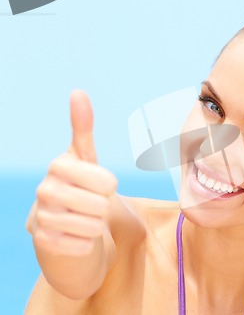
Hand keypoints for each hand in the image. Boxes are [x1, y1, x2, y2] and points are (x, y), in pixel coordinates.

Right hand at [26, 90, 116, 256]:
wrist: (63, 226)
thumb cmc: (80, 187)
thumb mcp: (85, 158)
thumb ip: (83, 128)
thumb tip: (78, 91)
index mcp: (58, 165)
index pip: (107, 181)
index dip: (109, 187)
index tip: (100, 185)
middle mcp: (44, 189)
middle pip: (101, 205)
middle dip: (103, 209)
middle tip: (92, 206)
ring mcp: (40, 217)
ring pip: (93, 227)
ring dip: (95, 227)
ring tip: (84, 220)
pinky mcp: (43, 243)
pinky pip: (83, 246)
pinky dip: (87, 244)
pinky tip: (76, 237)